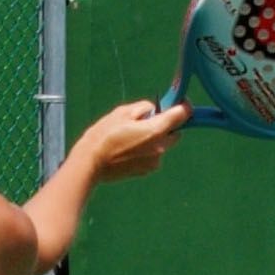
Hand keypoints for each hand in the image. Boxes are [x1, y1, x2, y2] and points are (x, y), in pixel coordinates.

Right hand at [71, 99, 185, 181]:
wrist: (91, 163)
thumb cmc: (104, 135)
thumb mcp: (122, 112)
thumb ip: (144, 108)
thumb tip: (154, 110)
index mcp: (156, 130)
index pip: (182, 115)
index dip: (183, 107)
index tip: (179, 103)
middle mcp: (160, 147)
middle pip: (175, 132)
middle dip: (166, 125)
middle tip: (147, 121)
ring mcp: (154, 161)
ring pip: (163, 145)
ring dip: (154, 139)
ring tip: (132, 137)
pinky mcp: (146, 171)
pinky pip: (153, 156)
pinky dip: (147, 150)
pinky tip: (128, 149)